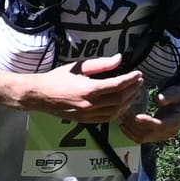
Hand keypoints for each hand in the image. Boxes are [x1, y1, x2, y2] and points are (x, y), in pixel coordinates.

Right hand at [19, 53, 142, 122]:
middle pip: (120, 99)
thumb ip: (101, 64)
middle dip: (133, 90)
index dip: (130, 79)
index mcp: (89, 89)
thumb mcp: (79, 66)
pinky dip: (118, 112)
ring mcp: (88, 114)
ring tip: (134, 92)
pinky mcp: (86, 121)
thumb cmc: (58, 78)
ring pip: (116, 111)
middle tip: (139, 81)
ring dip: (128, 101)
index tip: (138, 74)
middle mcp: (90, 104)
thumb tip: (119, 59)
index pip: (117, 85)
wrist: (40, 95)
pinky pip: (107, 118)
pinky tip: (123, 104)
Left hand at [119, 76, 179, 145]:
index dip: (148, 123)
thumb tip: (159, 100)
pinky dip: (130, 133)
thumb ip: (169, 96)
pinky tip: (123, 125)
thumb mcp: (177, 92)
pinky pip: (141, 139)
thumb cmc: (179, 96)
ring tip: (122, 116)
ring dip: (130, 128)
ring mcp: (161, 136)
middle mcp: (169, 132)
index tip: (137, 116)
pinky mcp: (155, 136)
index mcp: (176, 122)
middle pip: (149, 133)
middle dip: (134, 124)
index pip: (161, 126)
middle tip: (124, 111)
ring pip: (143, 137)